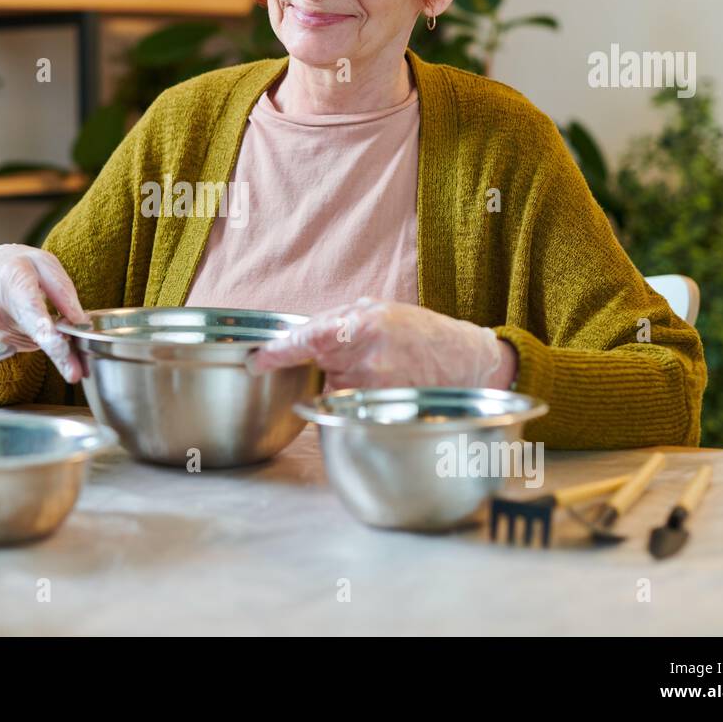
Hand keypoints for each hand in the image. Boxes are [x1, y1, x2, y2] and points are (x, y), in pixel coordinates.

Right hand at [0, 244, 86, 382]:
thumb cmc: (18, 264)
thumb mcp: (46, 264)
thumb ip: (63, 291)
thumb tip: (80, 321)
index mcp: (13, 284)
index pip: (32, 314)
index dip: (48, 335)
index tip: (62, 352)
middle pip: (35, 338)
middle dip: (60, 353)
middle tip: (77, 371)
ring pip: (34, 343)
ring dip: (50, 339)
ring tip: (50, 316)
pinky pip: (27, 344)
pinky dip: (39, 338)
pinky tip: (37, 322)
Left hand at [248, 297, 514, 389]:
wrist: (464, 359)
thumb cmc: (418, 331)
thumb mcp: (375, 309)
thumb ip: (333, 322)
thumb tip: (292, 336)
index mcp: (362, 325)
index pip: (308, 338)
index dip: (278, 351)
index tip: (258, 359)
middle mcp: (367, 359)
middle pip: (318, 368)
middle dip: (326, 364)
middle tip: (358, 357)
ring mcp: (376, 389)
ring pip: (333, 391)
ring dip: (343, 383)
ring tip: (380, 370)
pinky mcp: (384, 411)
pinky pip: (351, 409)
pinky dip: (357, 400)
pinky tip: (383, 389)